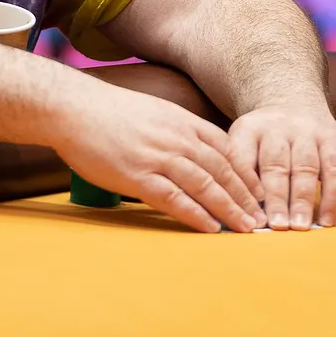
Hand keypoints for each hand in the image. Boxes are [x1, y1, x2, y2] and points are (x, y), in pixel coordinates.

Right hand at [54, 82, 265, 233]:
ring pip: (206, 185)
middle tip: (261, 218)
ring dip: (229, 209)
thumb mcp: (153, 112)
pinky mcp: (138, 176)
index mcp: (182, 121)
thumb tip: (191, 153)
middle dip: (245, 196)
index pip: (226, 149)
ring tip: (245, 227)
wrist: (73, 108)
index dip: (245, 173)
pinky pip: (175, 199)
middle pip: (222, 170)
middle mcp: (177, 138)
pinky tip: (211, 228)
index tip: (259, 192)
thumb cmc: (108, 113)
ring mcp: (159, 157)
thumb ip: (175, 130)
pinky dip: (197, 215)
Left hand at [228, 103, 335, 229]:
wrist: (290, 96)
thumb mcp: (241, 140)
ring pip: (305, 167)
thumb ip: (238, 172)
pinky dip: (332, 196)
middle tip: (276, 226)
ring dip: (302, 199)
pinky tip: (326, 219)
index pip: (242, 159)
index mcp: (247, 130)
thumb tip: (236, 217)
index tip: (248, 215)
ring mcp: (306, 131)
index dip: (245, 187)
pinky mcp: (331, 137)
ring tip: (299, 226)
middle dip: (276, 198)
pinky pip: (334, 168)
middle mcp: (276, 128)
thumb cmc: (261, 137)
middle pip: (275, 165)